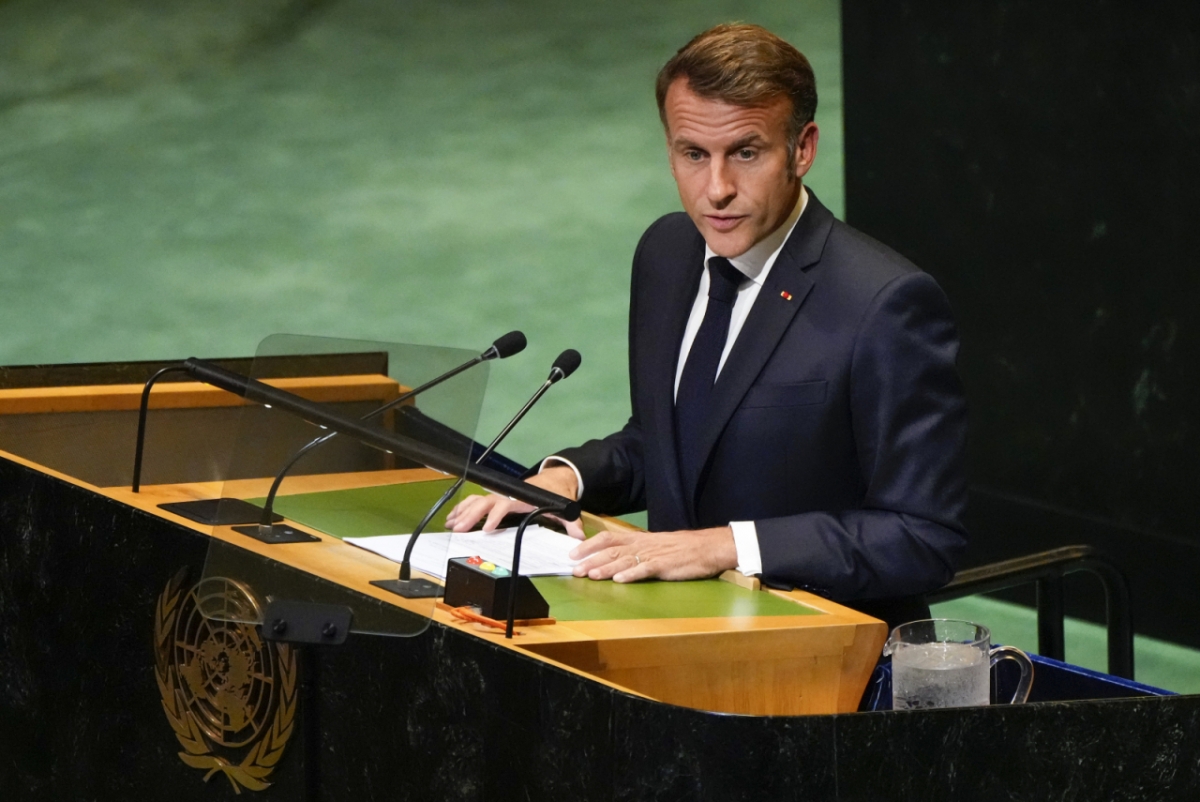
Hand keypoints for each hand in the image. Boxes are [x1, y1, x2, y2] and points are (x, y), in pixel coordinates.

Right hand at [444, 465, 583, 538]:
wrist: (555, 479)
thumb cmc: (557, 493)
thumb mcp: (566, 507)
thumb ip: (572, 523)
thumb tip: (579, 537)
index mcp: (523, 498)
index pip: (506, 505)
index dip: (496, 516)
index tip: (486, 528)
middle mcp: (510, 495)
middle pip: (485, 503)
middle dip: (471, 515)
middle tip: (458, 529)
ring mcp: (503, 496)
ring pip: (478, 500)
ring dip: (464, 511)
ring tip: (450, 524)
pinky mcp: (499, 498)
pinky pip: (478, 501)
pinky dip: (465, 508)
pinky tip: (454, 517)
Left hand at [568, 526, 737, 582]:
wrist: (708, 547)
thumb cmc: (682, 548)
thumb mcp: (655, 545)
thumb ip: (636, 550)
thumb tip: (616, 558)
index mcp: (638, 539)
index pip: (608, 538)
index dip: (589, 545)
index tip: (572, 553)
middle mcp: (642, 545)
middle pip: (611, 550)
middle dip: (590, 560)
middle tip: (574, 570)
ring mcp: (653, 555)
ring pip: (624, 560)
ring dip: (605, 568)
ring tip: (591, 575)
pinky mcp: (665, 565)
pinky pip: (645, 569)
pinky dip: (631, 575)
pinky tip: (620, 581)